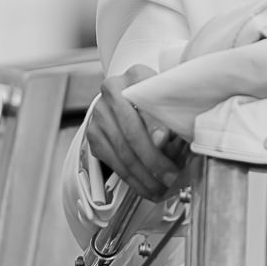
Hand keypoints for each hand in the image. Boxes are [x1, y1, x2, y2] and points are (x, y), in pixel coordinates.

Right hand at [90, 64, 188, 198]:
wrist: (130, 99)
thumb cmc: (157, 101)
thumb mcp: (168, 100)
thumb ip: (171, 116)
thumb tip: (164, 141)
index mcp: (135, 76)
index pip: (144, 102)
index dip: (155, 124)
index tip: (166, 141)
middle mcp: (111, 92)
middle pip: (132, 132)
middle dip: (154, 161)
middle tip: (172, 177)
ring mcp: (99, 114)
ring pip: (123, 152)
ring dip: (145, 176)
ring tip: (163, 189)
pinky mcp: (94, 135)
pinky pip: (114, 163)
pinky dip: (133, 180)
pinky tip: (147, 188)